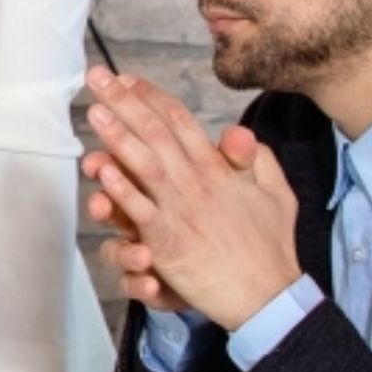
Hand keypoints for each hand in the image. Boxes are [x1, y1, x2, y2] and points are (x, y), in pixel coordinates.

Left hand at [82, 66, 300, 329]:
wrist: (269, 295)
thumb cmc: (270, 245)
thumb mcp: (276, 193)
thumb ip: (257, 159)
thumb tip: (237, 132)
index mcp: (218, 170)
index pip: (180, 122)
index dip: (152, 97)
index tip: (127, 78)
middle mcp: (197, 183)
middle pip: (156, 133)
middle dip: (124, 101)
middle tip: (97, 76)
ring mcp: (181, 211)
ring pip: (145, 164)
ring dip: (117, 135)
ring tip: (95, 110)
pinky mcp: (169, 242)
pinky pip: (141, 211)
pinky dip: (122, 190)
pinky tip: (103, 170)